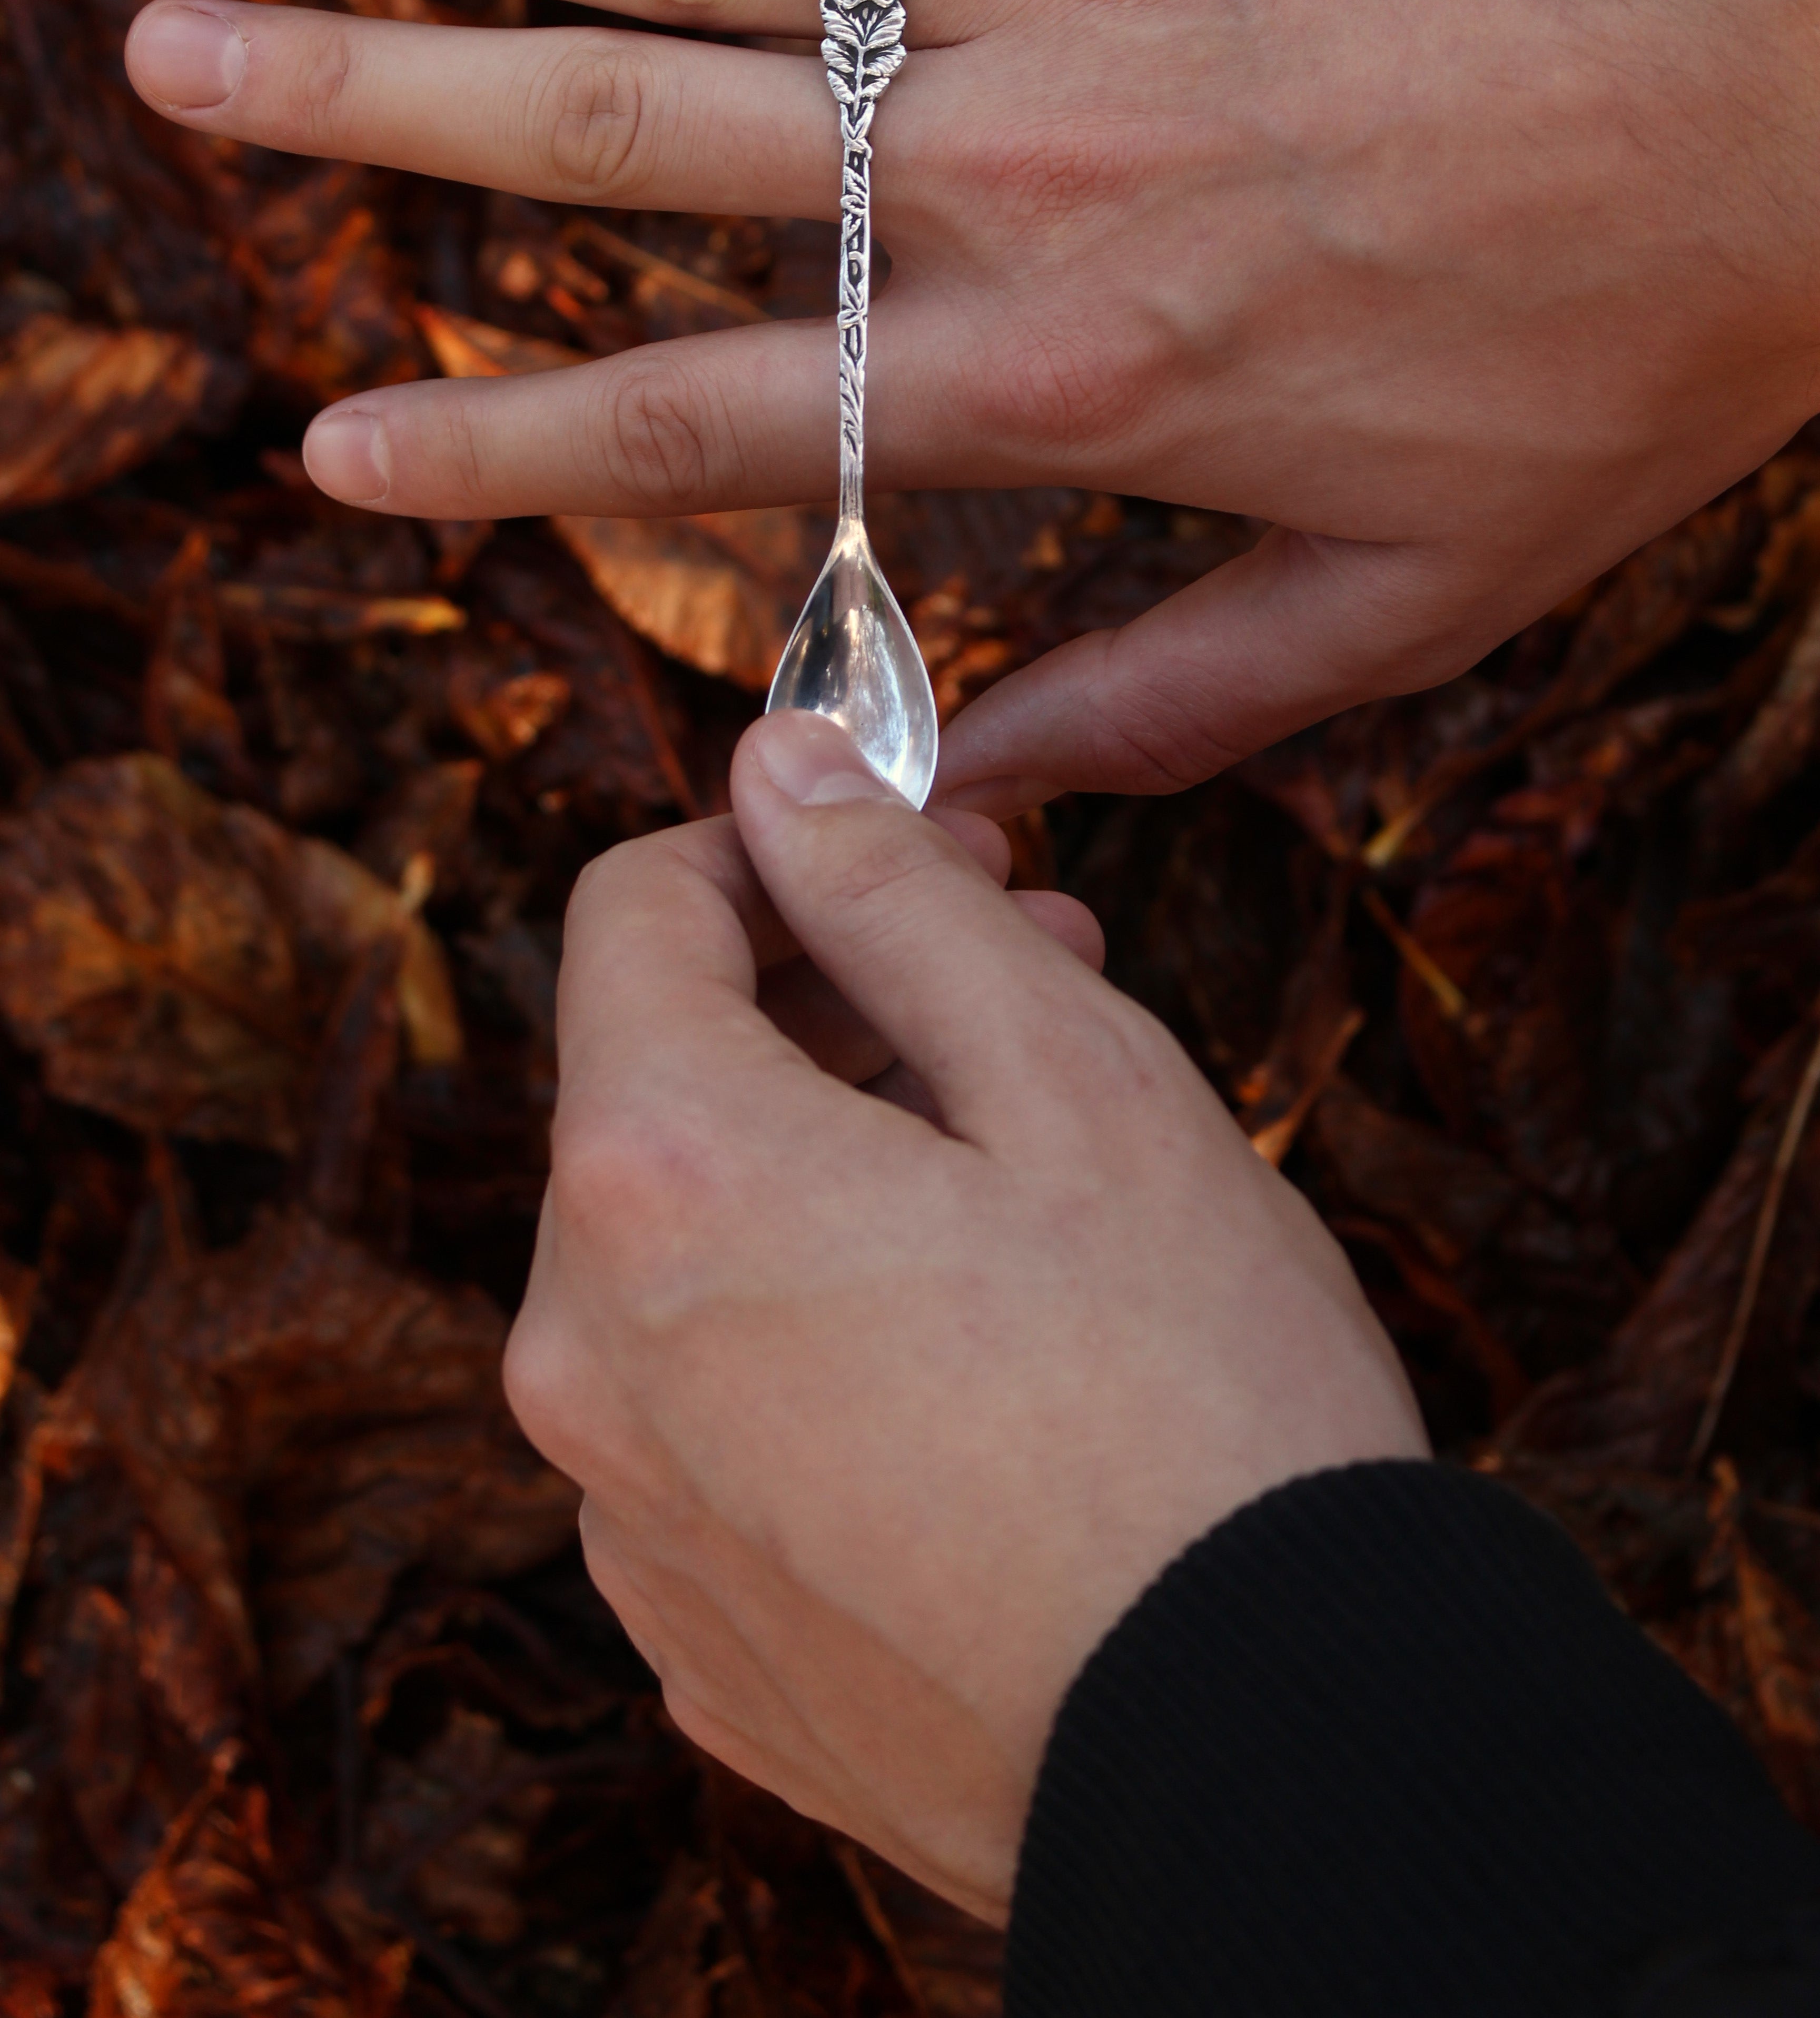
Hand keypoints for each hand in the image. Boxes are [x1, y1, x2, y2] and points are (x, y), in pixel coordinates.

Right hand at [124, 0, 1819, 807]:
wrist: (1810, 97)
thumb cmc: (1614, 359)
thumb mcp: (1412, 607)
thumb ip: (1170, 705)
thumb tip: (969, 784)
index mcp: (1069, 374)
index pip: (710, 418)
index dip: (495, 448)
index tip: (329, 451)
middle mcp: (1024, 166)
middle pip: (636, 144)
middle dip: (383, 116)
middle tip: (180, 68)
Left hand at [501, 710, 1426, 1919]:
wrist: (1262, 1753)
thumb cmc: (1195, 1393)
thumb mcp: (1072, 1074)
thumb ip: (894, 898)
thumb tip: (777, 767)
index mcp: (660, 1178)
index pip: (632, 913)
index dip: (770, 844)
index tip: (903, 848)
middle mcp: (584, 1353)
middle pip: (659, 1090)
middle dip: (828, 1004)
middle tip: (1024, 977)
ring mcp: (626, 1516)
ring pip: (691, 1260)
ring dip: (829, 1172)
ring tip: (1026, 1171)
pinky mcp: (695, 1631)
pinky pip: (714, 1423)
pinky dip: (812, 1343)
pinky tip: (977, 1358)